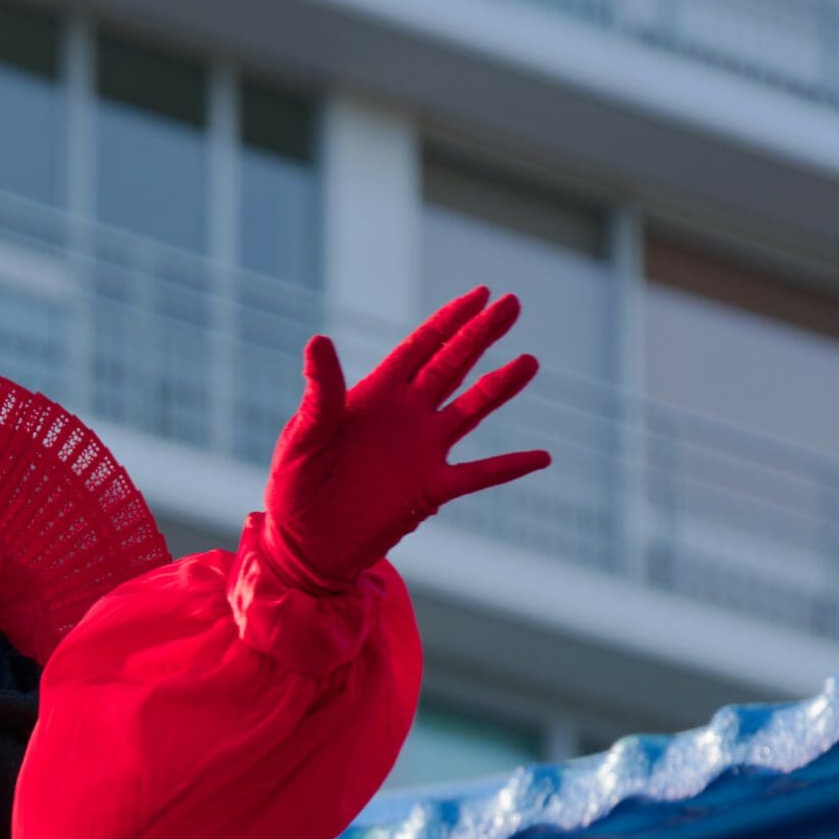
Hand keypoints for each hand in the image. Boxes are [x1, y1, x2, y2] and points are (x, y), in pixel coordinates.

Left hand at [263, 288, 550, 585]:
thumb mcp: (303, 436)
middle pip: (452, 366)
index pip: (420, 348)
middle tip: (513, 303)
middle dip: (481, 335)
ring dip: (499, 388)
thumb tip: (319, 341)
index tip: (479, 293)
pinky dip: (509, 467)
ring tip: (530, 362)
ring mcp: (422, 452)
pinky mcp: (429, 491)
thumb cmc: (294, 486)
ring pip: (470, 411)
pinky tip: (543, 457)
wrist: (303, 545)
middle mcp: (406, 417)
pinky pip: (477, 476)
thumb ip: (320, 392)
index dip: (449, 320)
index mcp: (374, 396)